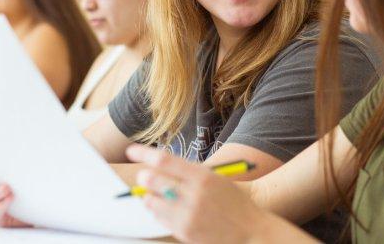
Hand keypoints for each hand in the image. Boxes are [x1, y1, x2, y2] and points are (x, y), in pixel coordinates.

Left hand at [126, 145, 271, 242]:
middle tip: (145, 176)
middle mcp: (194, 195)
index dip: (144, 153)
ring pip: (151, 201)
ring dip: (150, 196)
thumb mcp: (217, 180)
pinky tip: (169, 209)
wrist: (252, 233)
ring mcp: (188, 215)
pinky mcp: (184, 232)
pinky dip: (158, 211)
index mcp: (203, 176)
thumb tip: (158, 167)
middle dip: (145, 177)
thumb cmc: (234, 203)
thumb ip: (189, 174)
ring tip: (159, 195)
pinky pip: (159, 218)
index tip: (131, 150)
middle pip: (152, 180)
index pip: (164, 160)